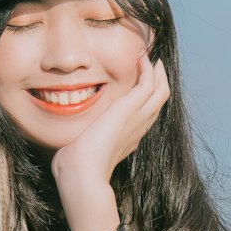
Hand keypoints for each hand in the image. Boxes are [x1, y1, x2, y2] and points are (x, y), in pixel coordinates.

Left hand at [50, 53, 169, 230]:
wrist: (81, 173)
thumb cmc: (75, 167)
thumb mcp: (81, 150)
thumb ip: (81, 143)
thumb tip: (70, 147)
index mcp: (128, 139)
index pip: (145, 114)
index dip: (145, 98)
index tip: (139, 83)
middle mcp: (137, 129)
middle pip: (158, 101)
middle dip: (158, 81)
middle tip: (152, 64)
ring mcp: (137, 119)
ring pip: (160, 92)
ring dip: (157, 72)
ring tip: (149, 58)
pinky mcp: (131, 109)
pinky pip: (149, 84)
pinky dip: (148, 69)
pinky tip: (140, 58)